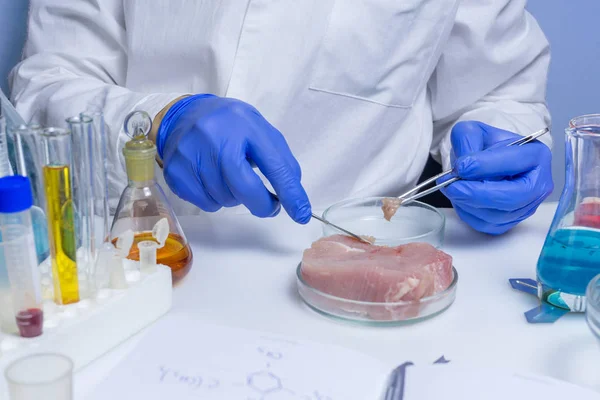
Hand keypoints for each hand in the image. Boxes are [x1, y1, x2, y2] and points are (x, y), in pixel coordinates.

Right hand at [156, 94, 311, 223]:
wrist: (183, 116)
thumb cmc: (229, 126)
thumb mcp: (259, 131)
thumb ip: (279, 160)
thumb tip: (292, 195)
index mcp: (244, 123)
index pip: (273, 164)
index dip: (290, 193)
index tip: (301, 214)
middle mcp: (214, 136)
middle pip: (245, 188)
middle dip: (262, 204)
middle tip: (269, 206)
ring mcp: (191, 154)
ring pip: (226, 199)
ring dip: (235, 197)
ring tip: (230, 177)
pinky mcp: (176, 172)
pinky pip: (206, 204)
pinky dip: (216, 199)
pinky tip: (213, 180)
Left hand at [438, 121, 552, 234]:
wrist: (484, 162)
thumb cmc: (484, 146)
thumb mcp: (474, 131)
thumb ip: (467, 140)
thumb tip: (463, 166)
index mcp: (536, 155)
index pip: (515, 162)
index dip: (486, 166)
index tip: (461, 166)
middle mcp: (538, 184)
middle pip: (512, 197)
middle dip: (477, 193)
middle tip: (451, 186)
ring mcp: (526, 207)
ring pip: (497, 215)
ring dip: (468, 203)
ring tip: (451, 188)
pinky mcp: (509, 222)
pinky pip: (487, 225)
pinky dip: (468, 213)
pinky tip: (459, 199)